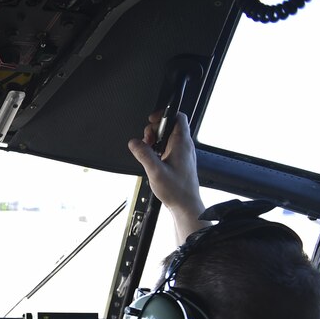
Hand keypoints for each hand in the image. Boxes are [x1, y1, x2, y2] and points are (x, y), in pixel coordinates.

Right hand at [127, 112, 206, 241]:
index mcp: (181, 143)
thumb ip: (143, 154)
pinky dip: (159, 149)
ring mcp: (183, 153)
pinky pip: (169, 147)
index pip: (177, 116)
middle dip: (155, 130)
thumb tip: (134, 142)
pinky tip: (153, 159)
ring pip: (169, 137)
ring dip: (156, 140)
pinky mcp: (180, 160)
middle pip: (170, 126)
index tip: (151, 121)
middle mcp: (184, 146)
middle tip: (146, 141)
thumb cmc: (176, 190)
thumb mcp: (155, 171)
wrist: (185, 204)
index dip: (163, 114)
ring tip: (148, 151)